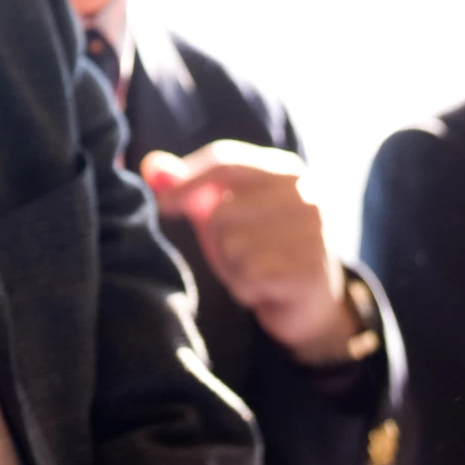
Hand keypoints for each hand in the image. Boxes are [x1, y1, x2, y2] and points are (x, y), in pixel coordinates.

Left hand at [142, 142, 356, 365]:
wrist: (312, 302)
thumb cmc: (261, 247)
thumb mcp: (224, 211)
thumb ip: (188, 186)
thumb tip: (150, 168)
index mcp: (285, 171)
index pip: (224, 161)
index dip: (186, 180)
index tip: (162, 203)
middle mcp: (306, 196)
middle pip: (220, 210)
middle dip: (215, 238)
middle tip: (239, 252)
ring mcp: (313, 234)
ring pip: (231, 245)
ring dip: (231, 266)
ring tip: (255, 270)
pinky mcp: (309, 271)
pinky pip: (247, 276)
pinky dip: (244, 287)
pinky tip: (264, 289)